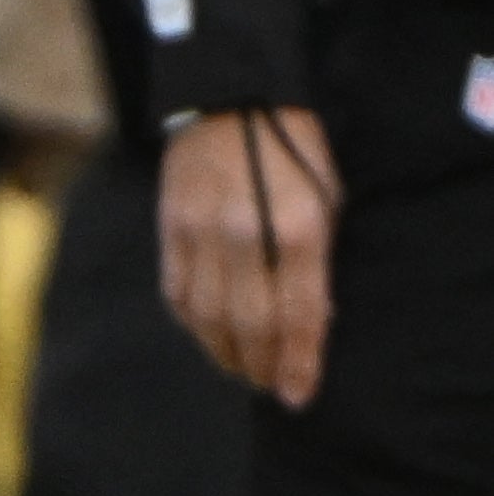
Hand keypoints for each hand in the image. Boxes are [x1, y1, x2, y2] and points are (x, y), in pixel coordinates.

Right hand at [159, 107, 339, 408]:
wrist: (233, 100)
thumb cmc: (293, 151)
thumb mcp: (325, 198)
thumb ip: (314, 259)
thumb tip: (308, 321)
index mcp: (297, 224)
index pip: (297, 311)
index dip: (297, 360)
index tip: (297, 395)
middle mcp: (246, 233)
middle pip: (249, 323)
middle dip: (261, 364)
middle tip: (268, 386)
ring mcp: (201, 232)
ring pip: (207, 316)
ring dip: (225, 352)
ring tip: (240, 368)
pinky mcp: (171, 229)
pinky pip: (177, 294)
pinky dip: (193, 324)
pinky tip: (207, 335)